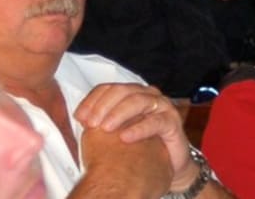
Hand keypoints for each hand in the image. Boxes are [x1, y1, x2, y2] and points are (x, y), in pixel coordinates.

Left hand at [74, 83, 199, 191]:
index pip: (108, 88)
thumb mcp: (115, 132)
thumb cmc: (139, 147)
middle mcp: (147, 95)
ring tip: (106, 128)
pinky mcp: (173, 122)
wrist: (167, 165)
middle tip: (92, 124)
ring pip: (139, 101)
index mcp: (131, 94)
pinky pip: (156, 121)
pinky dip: (139, 128)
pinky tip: (125, 138)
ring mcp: (162, 106)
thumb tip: (81, 117)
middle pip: (122, 91)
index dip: (92, 100)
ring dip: (120, 113)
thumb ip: (101, 121)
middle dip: (104, 106)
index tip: (80, 117)